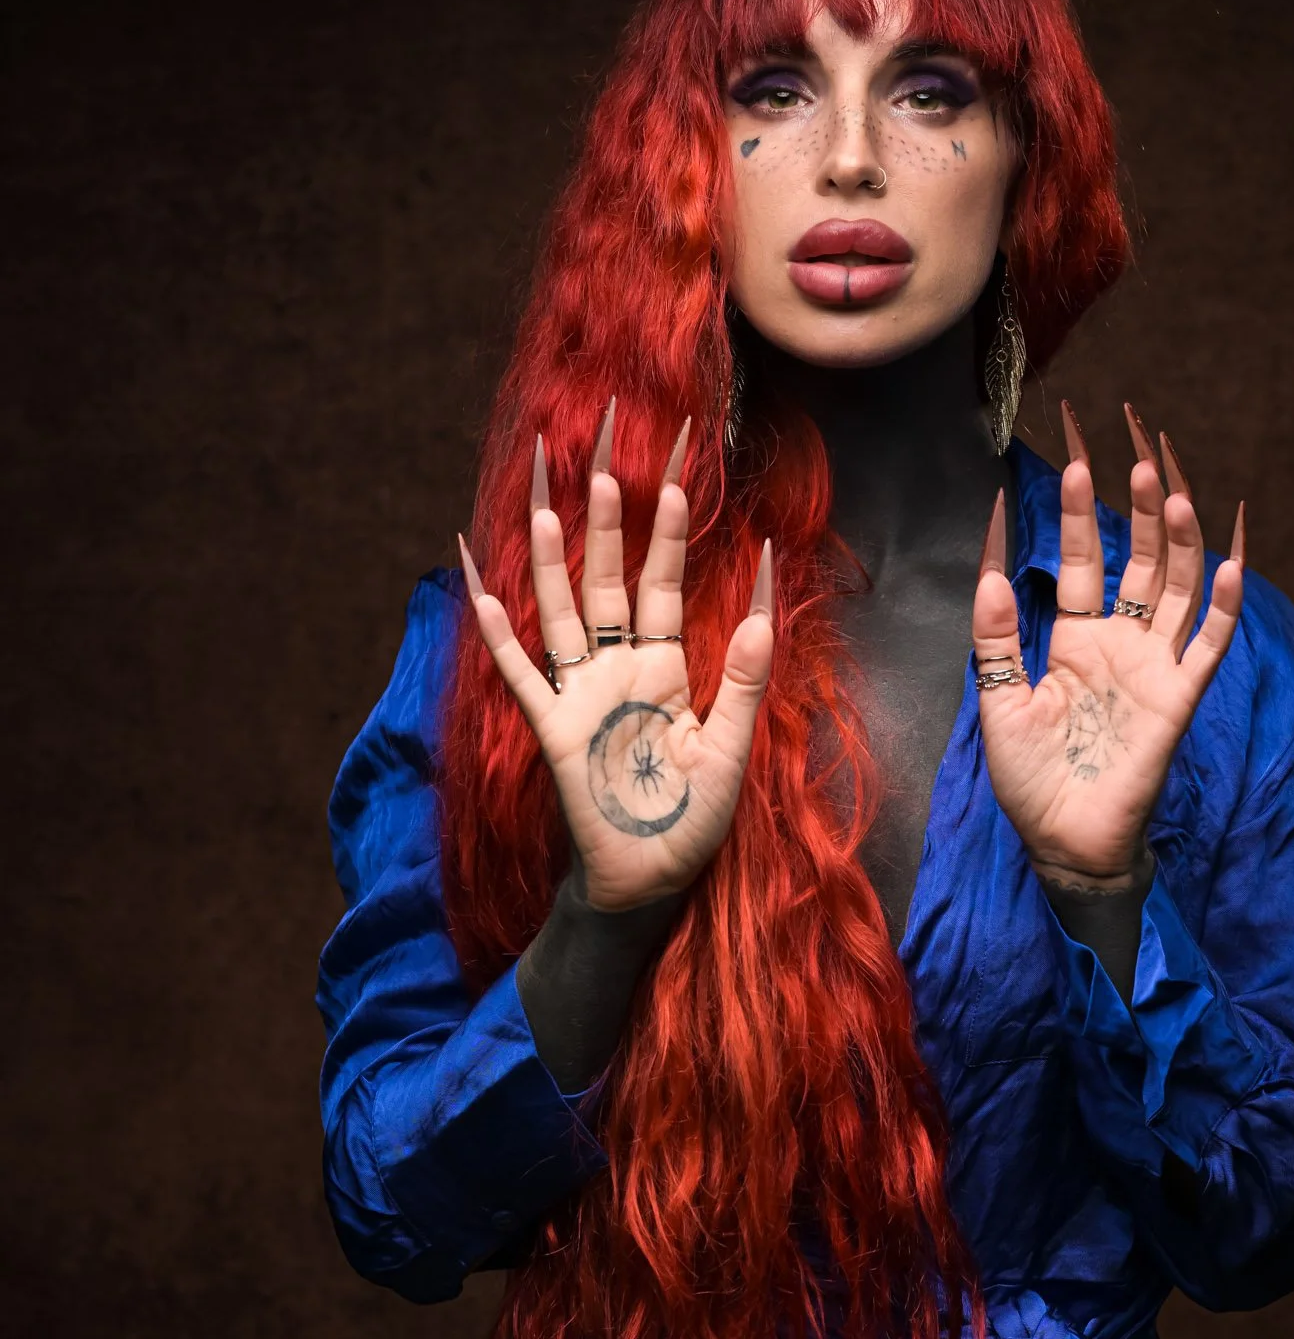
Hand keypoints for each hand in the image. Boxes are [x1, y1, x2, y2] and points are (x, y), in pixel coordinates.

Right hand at [461, 403, 773, 911]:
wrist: (649, 882)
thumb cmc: (692, 823)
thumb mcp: (731, 749)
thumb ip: (745, 681)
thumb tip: (766, 610)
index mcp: (667, 668)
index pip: (666, 584)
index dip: (670, 532)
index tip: (677, 474)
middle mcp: (619, 669)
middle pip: (609, 579)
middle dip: (608, 521)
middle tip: (606, 456)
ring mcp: (581, 694)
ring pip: (563, 610)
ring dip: (556, 558)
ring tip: (550, 499)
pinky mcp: (552, 728)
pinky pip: (521, 673)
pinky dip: (501, 632)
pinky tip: (481, 586)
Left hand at [971, 401, 1243, 888]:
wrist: (1063, 843)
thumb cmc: (1030, 780)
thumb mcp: (1000, 700)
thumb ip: (998, 638)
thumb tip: (991, 570)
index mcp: (1076, 637)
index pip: (1083, 556)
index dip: (1079, 506)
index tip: (1072, 450)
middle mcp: (1121, 642)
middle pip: (1137, 554)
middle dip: (1135, 499)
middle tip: (1132, 439)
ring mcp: (1155, 666)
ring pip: (1175, 584)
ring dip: (1175, 535)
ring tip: (1165, 482)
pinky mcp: (1179, 699)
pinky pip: (1208, 644)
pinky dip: (1222, 603)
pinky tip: (1229, 559)